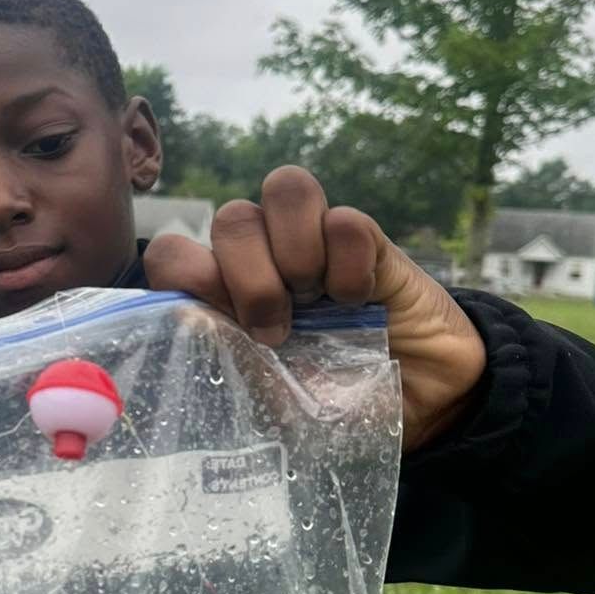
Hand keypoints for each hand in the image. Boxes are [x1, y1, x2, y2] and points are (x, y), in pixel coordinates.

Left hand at [143, 167, 486, 454]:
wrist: (420, 404)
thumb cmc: (332, 403)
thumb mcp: (274, 404)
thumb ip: (230, 367)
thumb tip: (193, 326)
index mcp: (226, 293)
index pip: (174, 252)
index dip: (188, 279)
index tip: (223, 329)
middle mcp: (265, 256)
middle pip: (230, 217)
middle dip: (250, 277)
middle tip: (277, 331)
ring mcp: (316, 242)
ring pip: (284, 189)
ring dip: (297, 252)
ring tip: (317, 300)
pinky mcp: (369, 240)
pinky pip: (345, 221)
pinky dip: (350, 267)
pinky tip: (362, 300)